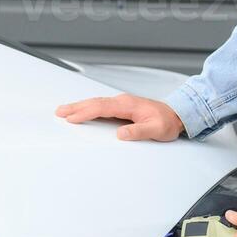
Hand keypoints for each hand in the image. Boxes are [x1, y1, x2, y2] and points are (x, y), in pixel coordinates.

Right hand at [54, 93, 184, 140]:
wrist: (176, 115)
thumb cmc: (167, 122)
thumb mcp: (156, 130)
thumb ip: (139, 132)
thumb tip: (121, 134)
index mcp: (128, 105)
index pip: (102, 107)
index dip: (86, 112)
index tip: (73, 118)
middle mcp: (123, 101)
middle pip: (95, 102)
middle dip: (76, 107)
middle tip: (59, 112)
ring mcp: (122, 103)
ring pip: (96, 103)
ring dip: (80, 106)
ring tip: (64, 111)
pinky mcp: (122, 107)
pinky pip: (101, 106)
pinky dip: (88, 107)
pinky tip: (81, 111)